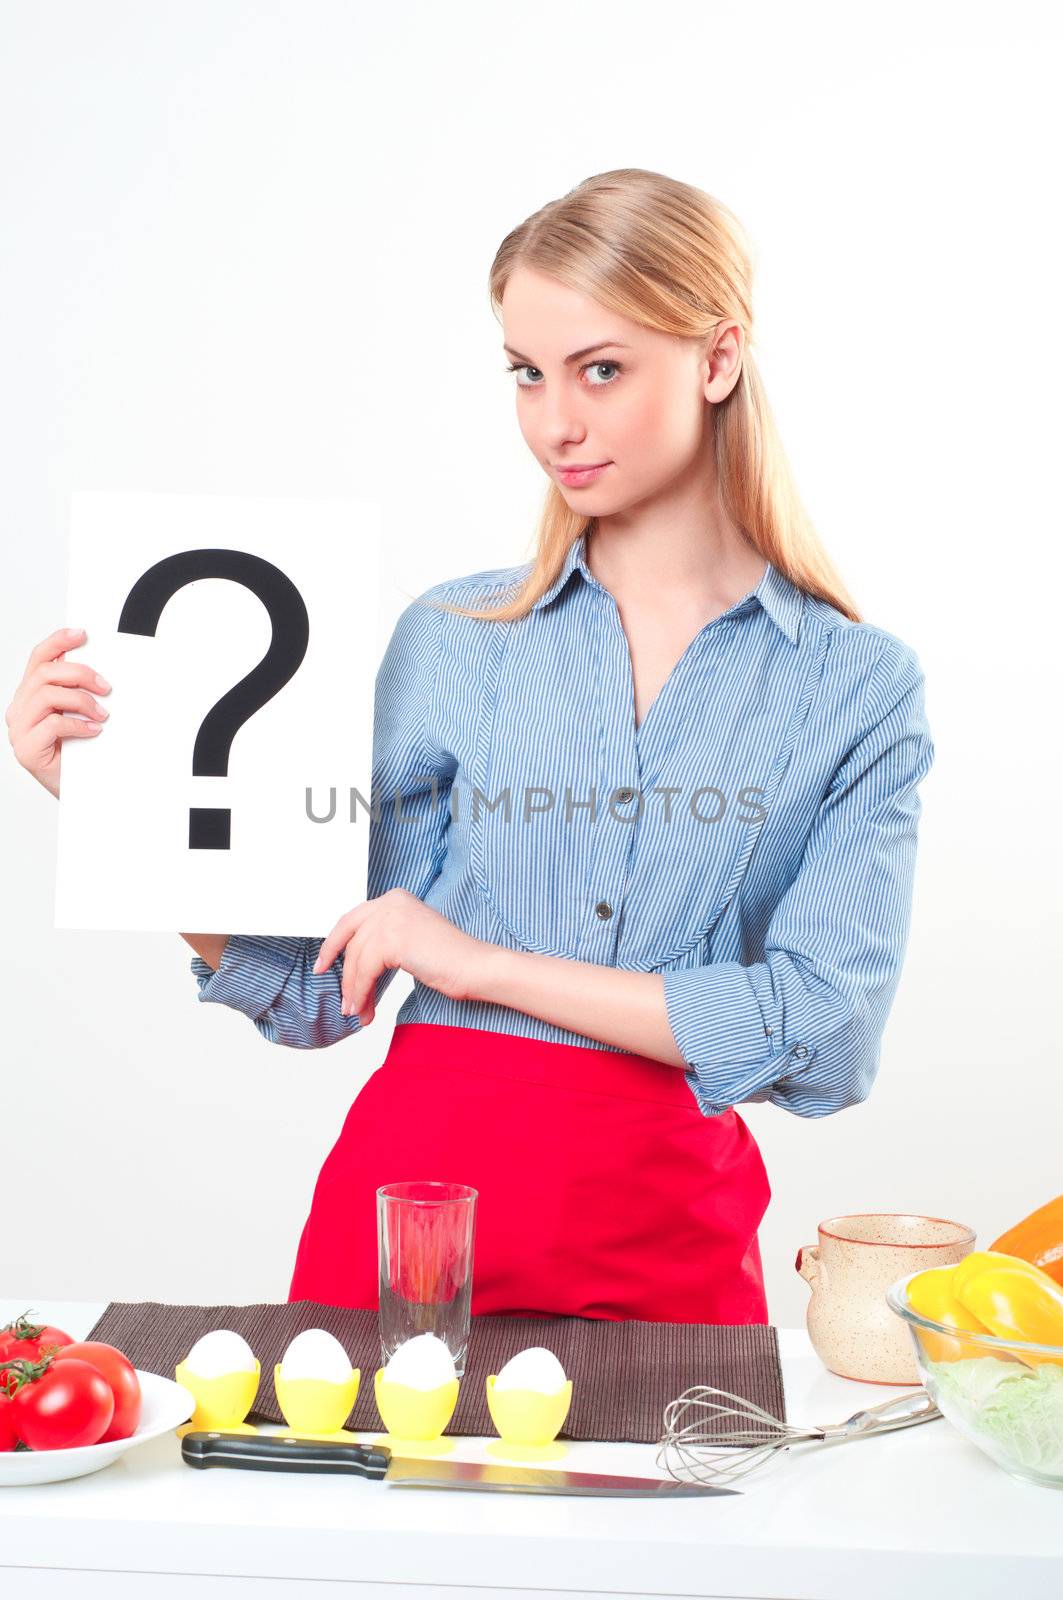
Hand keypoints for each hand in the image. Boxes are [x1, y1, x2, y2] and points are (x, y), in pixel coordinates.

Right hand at [6, 627, 111, 798]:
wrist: (82, 792)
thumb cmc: (81, 753)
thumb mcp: (81, 715)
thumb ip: (79, 692)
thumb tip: (100, 671)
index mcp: (31, 696)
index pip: (39, 659)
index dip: (58, 642)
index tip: (82, 634)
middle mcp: (20, 709)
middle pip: (45, 673)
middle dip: (80, 674)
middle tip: (106, 687)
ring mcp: (19, 729)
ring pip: (48, 695)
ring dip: (81, 700)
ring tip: (102, 714)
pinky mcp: (26, 749)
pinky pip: (52, 724)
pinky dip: (77, 724)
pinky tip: (92, 731)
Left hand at [311, 888, 488, 1024]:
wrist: (475, 966)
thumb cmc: (450, 959)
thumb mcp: (410, 938)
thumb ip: (384, 939)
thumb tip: (352, 963)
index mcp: (395, 898)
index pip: (352, 920)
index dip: (333, 944)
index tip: (322, 965)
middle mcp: (390, 902)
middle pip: (350, 941)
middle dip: (343, 973)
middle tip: (341, 1000)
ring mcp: (391, 918)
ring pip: (356, 960)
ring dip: (354, 991)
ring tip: (358, 1013)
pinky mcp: (392, 939)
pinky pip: (365, 972)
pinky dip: (362, 994)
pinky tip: (366, 1010)